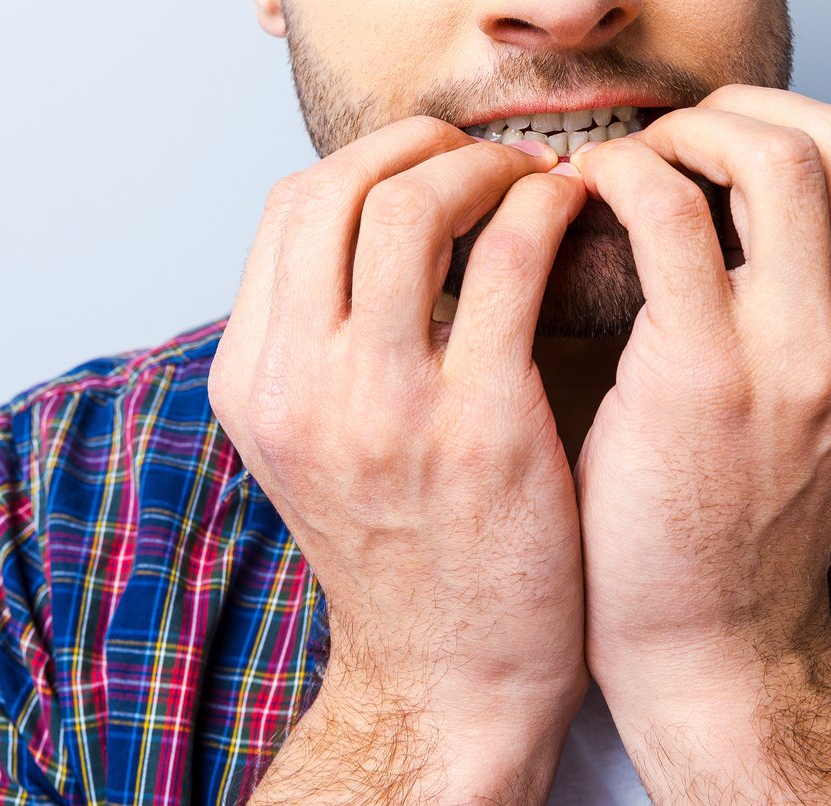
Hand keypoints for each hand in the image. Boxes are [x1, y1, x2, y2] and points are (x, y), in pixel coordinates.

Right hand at [210, 117, 589, 801]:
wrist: (449, 686)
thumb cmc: (405, 554)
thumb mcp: (316, 442)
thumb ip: (324, 337)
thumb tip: (376, 215)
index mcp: (254, 380)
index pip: (289, 206)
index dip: (366, 159)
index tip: (430, 161)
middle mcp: (301, 385)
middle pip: (342, 188)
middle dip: (425, 144)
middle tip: (490, 154)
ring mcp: (384, 406)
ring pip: (416, 206)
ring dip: (488, 168)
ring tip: (538, 180)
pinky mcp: (480, 428)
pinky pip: (512, 262)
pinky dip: (547, 212)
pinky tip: (575, 219)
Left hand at [570, 86, 830, 797]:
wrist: (710, 644)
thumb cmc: (740, 509)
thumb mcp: (829, 397)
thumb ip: (822, 293)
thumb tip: (752, 163)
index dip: (789, 117)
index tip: (714, 140)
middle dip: (740, 110)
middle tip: (665, 140)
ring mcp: (804, 362)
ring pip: (770, 154)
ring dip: (682, 134)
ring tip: (625, 169)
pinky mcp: (706, 377)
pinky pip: (664, 209)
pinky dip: (619, 175)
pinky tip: (580, 201)